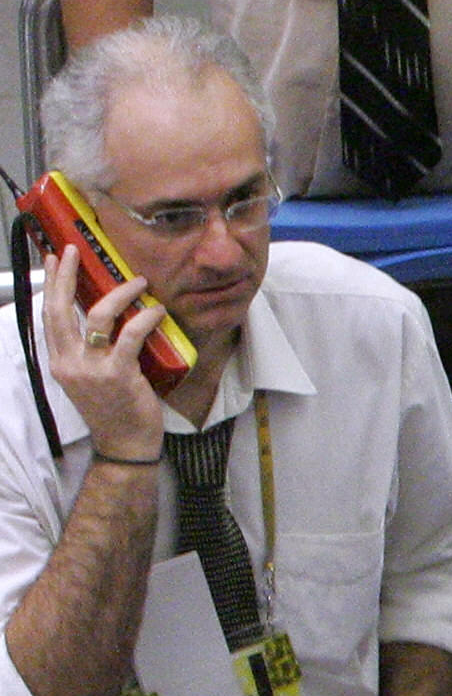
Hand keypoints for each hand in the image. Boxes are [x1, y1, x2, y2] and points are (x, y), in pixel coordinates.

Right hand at [39, 250, 171, 458]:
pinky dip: (145, 317)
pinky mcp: (118, 374)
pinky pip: (131, 335)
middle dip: (66, 275)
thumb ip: (87, 351)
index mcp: (58, 362)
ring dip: (119, 293)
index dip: (51, 285)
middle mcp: (68, 363)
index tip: (54, 260)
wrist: (124, 444)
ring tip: (139, 280)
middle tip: (74, 250)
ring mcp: (91, 369)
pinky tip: (158, 309)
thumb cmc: (113, 410)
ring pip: (96, 315)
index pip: (49, 316)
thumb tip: (100, 319)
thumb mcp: (89, 378)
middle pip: (60, 309)